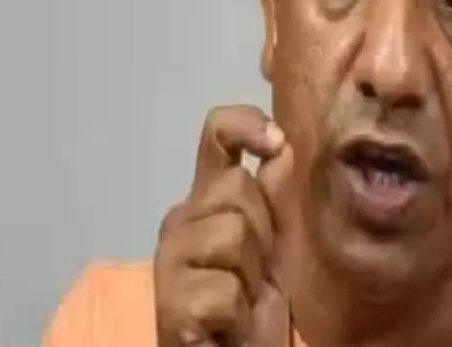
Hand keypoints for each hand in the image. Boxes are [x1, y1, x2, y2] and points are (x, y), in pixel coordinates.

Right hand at [155, 105, 293, 346]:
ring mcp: (169, 261)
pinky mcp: (169, 305)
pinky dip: (238, 314)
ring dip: (254, 277)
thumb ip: (277, 192)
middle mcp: (181, 220)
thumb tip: (282, 144)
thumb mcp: (277, 240)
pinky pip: (223, 290)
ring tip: (245, 299)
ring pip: (230, 236)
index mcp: (208, 197)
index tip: (275, 141)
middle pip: (234, 189)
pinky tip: (230, 325)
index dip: (244, 125)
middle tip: (260, 271)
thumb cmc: (256, 298)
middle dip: (264, 232)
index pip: (216, 136)